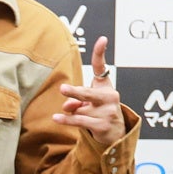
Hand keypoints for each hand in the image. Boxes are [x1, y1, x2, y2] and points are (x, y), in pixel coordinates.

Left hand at [53, 36, 125, 150]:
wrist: (116, 134)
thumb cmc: (100, 112)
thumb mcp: (88, 103)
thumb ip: (76, 101)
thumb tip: (67, 106)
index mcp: (106, 87)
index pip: (102, 67)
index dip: (100, 53)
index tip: (102, 39)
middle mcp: (110, 97)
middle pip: (87, 93)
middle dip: (74, 92)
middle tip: (63, 88)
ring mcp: (108, 112)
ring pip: (80, 110)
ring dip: (71, 113)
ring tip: (62, 114)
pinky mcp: (103, 125)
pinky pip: (80, 121)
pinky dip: (67, 120)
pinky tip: (56, 118)